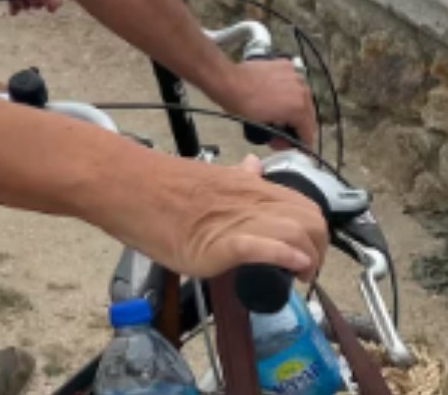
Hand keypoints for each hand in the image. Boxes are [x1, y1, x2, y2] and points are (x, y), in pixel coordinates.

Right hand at [96, 152, 326, 282]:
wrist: (129, 186)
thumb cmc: (163, 185)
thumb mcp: (212, 176)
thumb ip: (238, 177)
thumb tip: (255, 168)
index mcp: (251, 186)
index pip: (306, 207)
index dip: (314, 233)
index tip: (305, 253)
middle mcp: (250, 199)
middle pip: (311, 221)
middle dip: (318, 250)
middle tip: (302, 271)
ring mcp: (235, 219)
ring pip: (296, 232)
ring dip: (307, 259)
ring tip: (295, 278)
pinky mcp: (217, 241)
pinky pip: (260, 245)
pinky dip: (283, 256)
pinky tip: (291, 267)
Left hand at [216, 58, 318, 150]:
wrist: (229, 81)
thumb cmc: (243, 105)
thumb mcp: (265, 128)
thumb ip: (281, 135)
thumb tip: (284, 140)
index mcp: (299, 108)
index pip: (308, 132)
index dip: (302, 143)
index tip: (297, 147)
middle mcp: (302, 90)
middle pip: (308, 114)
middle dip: (298, 126)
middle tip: (286, 134)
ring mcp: (294, 75)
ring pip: (302, 96)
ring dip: (295, 106)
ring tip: (281, 114)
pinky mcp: (285, 65)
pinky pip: (293, 82)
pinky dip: (288, 89)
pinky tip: (277, 95)